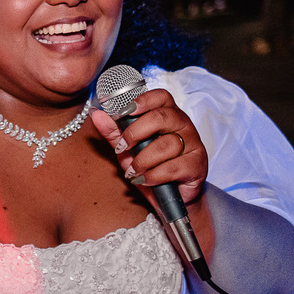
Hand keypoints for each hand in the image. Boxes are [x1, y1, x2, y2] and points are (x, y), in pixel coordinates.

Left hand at [90, 88, 207, 204]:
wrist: (168, 196)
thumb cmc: (150, 166)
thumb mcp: (128, 149)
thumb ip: (114, 132)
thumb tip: (96, 114)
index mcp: (167, 115)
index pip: (160, 97)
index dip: (142, 101)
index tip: (123, 112)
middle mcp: (183, 125)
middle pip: (162, 117)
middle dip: (135, 132)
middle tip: (122, 148)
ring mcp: (193, 144)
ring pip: (166, 145)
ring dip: (143, 160)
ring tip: (133, 171)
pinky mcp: (196, 165)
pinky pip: (173, 167)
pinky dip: (153, 175)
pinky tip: (145, 180)